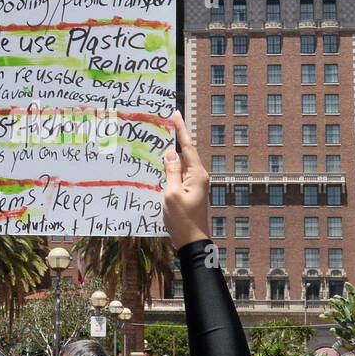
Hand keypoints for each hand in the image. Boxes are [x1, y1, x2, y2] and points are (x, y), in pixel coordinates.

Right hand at [162, 111, 209, 248]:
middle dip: (173, 139)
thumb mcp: (172, 194)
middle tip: (161, 124)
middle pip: (184, 153)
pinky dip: (168, 169)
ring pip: (180, 164)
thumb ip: (171, 171)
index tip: (175, 113)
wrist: (192, 242)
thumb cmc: (182, 220)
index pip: (187, 146)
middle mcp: (198, 176)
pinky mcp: (190, 192)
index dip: (180, 129)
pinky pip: (178, 175)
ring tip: (155, 144)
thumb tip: (170, 152)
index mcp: (197, 174)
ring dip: (169, 156)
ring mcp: (195, 184)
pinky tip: (158, 166)